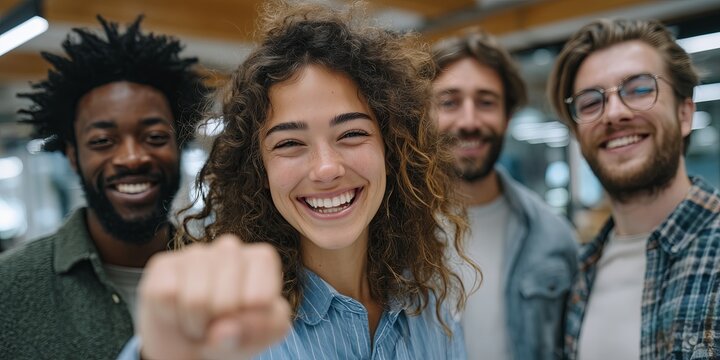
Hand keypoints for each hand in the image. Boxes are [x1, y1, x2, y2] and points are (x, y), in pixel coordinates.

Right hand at [137, 235, 290, 359]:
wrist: (192, 343)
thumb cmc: (235, 332)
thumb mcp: (262, 334)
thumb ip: (262, 328)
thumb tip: (230, 328)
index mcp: (261, 259)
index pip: (260, 298)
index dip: (250, 321)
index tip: (245, 320)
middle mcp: (229, 248)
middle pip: (226, 300)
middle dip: (220, 325)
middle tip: (218, 323)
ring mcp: (194, 253)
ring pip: (195, 300)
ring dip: (195, 324)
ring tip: (199, 320)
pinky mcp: (163, 263)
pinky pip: (167, 296)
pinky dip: (171, 315)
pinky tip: (176, 311)